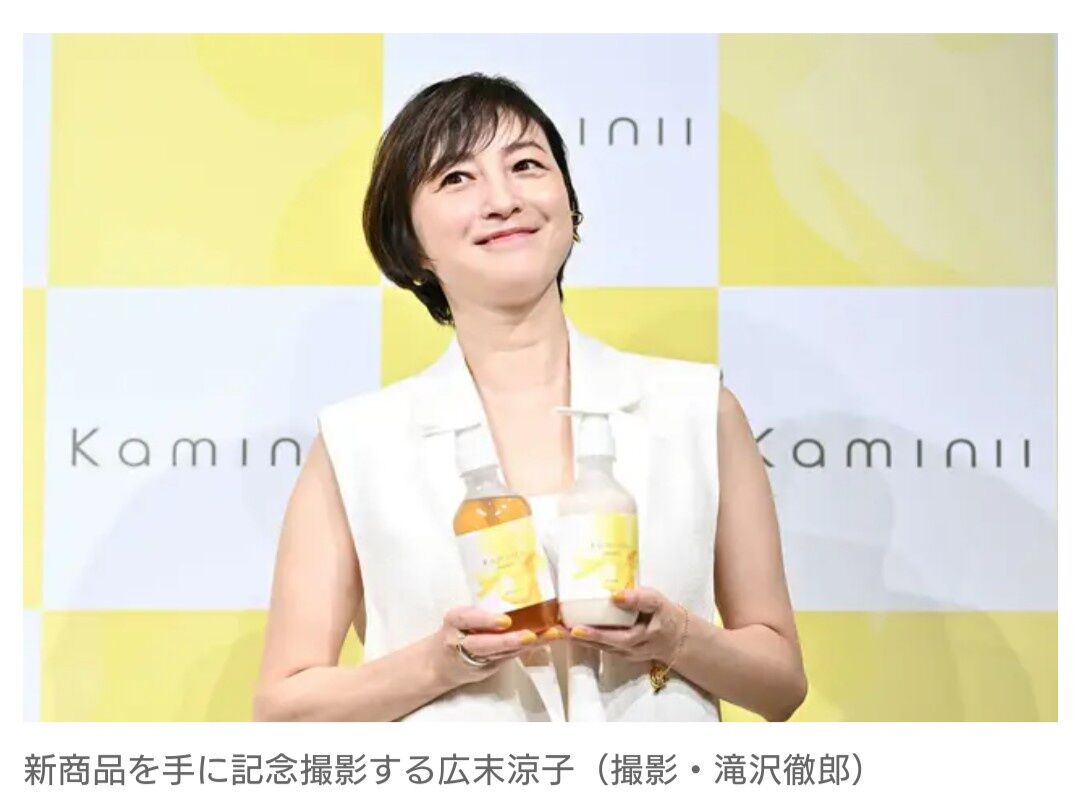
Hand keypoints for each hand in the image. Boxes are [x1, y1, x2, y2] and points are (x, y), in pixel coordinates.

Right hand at [432, 606, 560, 687]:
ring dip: (530, 644)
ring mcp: (477, 658)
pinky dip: (530, 648)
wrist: (439, 663)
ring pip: (503, 652)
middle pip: (485, 644)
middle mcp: (463, 642)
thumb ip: (480, 609)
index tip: (504, 621)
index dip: (485, 620)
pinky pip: (510, 656)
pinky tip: (548, 639)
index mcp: (454, 621)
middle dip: (509, 641)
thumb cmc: (455, 631)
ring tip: (551, 635)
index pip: (467, 618)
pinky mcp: (489, 667)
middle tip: (530, 635)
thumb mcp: (460, 616)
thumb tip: (517, 585)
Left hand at [566, 587, 684, 664]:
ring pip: (597, 646)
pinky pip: (599, 645)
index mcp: (640, 637)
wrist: (676, 638)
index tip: (575, 629)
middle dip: (577, 637)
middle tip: (556, 629)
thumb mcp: (658, 602)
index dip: (595, 634)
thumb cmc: (665, 616)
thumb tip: (615, 595)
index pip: (616, 637)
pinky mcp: (618, 651)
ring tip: (555, 629)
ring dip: (576, 639)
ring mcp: (622, 652)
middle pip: (600, 644)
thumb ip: (639, 598)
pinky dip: (584, 639)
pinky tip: (569, 630)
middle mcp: (629, 649)